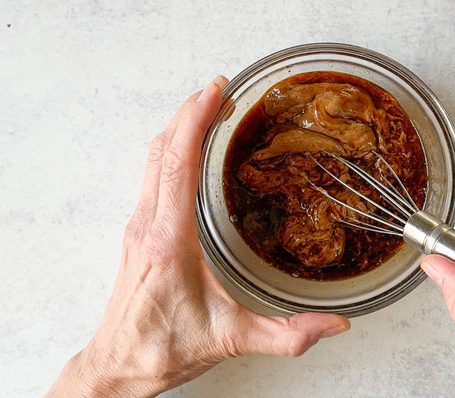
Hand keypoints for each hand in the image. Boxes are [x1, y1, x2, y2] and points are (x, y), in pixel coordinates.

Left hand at [48, 77, 349, 396]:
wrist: (119, 365)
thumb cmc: (164, 348)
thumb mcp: (232, 341)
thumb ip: (288, 336)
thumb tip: (335, 325)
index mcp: (169, 241)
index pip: (178, 163)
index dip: (195, 121)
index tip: (214, 92)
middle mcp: (148, 225)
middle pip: (162, 149)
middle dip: (189, 111)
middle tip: (220, 89)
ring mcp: (139, 225)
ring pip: (152, 158)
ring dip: (178, 127)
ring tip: (207, 107)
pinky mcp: (140, 231)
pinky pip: (152, 174)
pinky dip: (172, 148)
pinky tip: (190, 148)